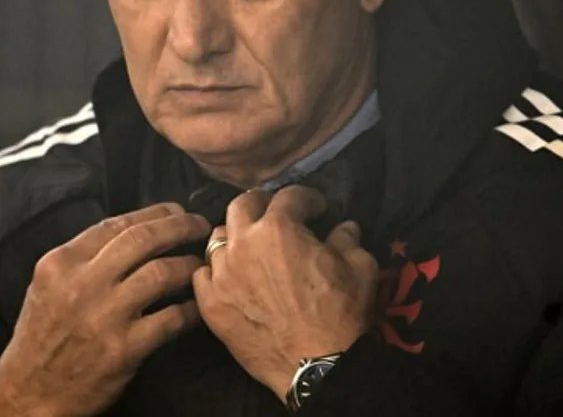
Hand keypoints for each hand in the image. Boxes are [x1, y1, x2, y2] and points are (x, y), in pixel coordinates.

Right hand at [0, 202, 210, 416]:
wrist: (30, 393)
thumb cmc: (42, 336)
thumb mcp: (49, 285)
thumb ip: (84, 258)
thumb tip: (134, 232)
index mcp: (61, 263)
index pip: (116, 224)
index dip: (154, 213)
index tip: (175, 211)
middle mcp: (81, 284)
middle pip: (143, 239)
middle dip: (179, 226)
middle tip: (199, 226)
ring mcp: (104, 316)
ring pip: (162, 272)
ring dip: (188, 265)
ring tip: (200, 265)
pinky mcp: (124, 349)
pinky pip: (171, 318)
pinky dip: (191, 308)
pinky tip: (197, 306)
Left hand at [192, 186, 379, 401]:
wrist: (317, 366)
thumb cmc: (341, 313)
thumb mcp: (360, 267)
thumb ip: (348, 239)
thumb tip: (344, 228)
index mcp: (279, 228)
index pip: (289, 195)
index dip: (307, 198)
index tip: (318, 209)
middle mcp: (243, 244)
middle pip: (242, 205)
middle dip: (262, 204)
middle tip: (277, 216)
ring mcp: (221, 275)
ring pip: (218, 238)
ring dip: (236, 237)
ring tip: (251, 248)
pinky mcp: (211, 304)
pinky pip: (202, 275)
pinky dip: (216, 271)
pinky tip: (231, 277)